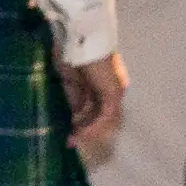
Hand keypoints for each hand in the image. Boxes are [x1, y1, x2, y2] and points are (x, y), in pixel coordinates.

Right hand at [59, 53, 126, 168]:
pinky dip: (95, 126)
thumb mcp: (70, 82)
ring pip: (107, 120)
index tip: (70, 135)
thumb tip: (75, 115)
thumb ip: (75, 98)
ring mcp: (114, 93)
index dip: (83, 124)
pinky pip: (106, 116)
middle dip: (87, 131)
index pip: (96, 112)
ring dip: (90, 132)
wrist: (80, 43)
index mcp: (102, 88)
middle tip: (71, 142)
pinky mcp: (113, 94)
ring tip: (74, 140)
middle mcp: (112, 92)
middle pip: (103, 119)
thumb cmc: (72, 57)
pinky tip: (81, 133)